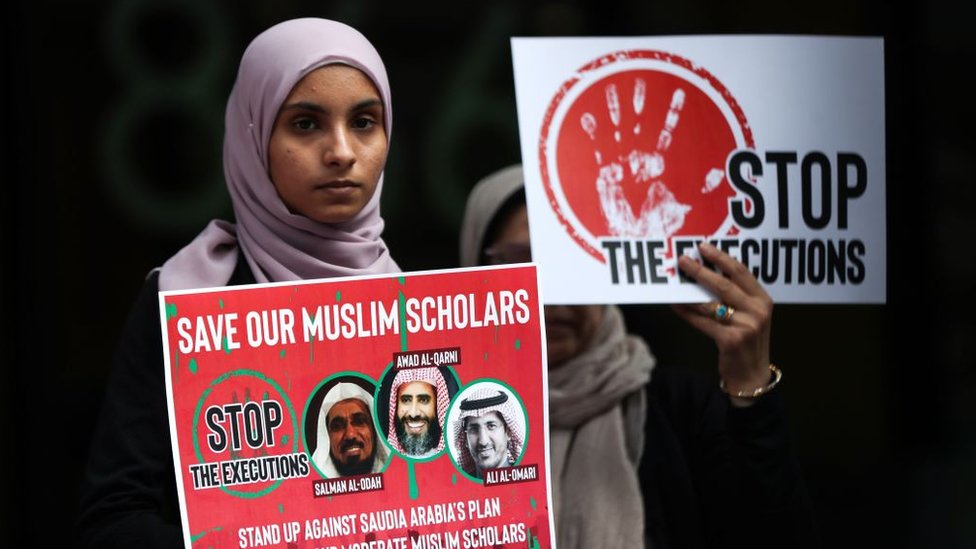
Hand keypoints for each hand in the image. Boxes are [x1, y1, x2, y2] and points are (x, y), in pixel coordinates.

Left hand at [672, 242, 773, 405]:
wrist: (752, 375)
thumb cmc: (747, 341)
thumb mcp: (750, 315)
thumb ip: (736, 296)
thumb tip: (706, 272)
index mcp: (763, 300)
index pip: (741, 272)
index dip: (721, 258)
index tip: (703, 247)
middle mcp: (757, 311)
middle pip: (724, 284)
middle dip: (701, 271)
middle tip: (683, 260)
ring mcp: (745, 326)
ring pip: (710, 304)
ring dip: (689, 292)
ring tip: (674, 282)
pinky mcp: (730, 340)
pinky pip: (702, 322)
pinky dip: (686, 312)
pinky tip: (675, 305)